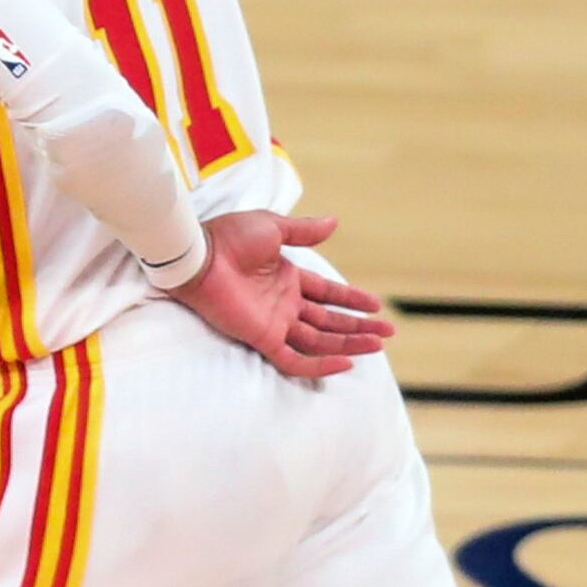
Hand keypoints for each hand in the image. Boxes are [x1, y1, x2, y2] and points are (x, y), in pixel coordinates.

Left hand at [165, 211, 395, 381]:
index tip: (376, 305)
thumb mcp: (273, 227)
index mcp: (287, 277)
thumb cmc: (228, 237)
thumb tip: (334, 222)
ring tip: (377, 345)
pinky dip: (319, 365)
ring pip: (319, 341)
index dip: (351, 299)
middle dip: (358, 326)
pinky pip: (294, 359)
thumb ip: (304, 230)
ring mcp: (275, 322)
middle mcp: (284, 302)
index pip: (327, 292)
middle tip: (387, 332)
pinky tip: (345, 363)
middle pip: (328, 321)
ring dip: (348, 343)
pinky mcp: (263, 337)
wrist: (199, 254)